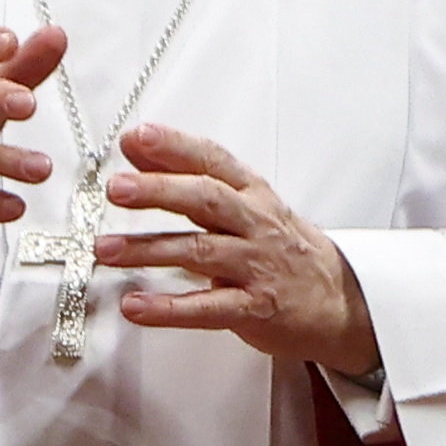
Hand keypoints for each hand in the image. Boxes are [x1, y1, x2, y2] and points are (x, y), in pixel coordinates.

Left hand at [96, 123, 378, 370]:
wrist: (340, 300)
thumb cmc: (279, 246)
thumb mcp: (242, 204)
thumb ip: (186, 177)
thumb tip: (135, 147)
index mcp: (252, 194)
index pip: (213, 160)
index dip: (175, 146)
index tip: (136, 136)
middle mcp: (255, 224)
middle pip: (207, 199)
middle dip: (160, 190)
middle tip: (116, 188)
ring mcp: (257, 266)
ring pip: (201, 252)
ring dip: (149, 249)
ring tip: (105, 249)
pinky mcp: (255, 308)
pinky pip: (208, 308)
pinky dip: (169, 309)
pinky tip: (134, 305)